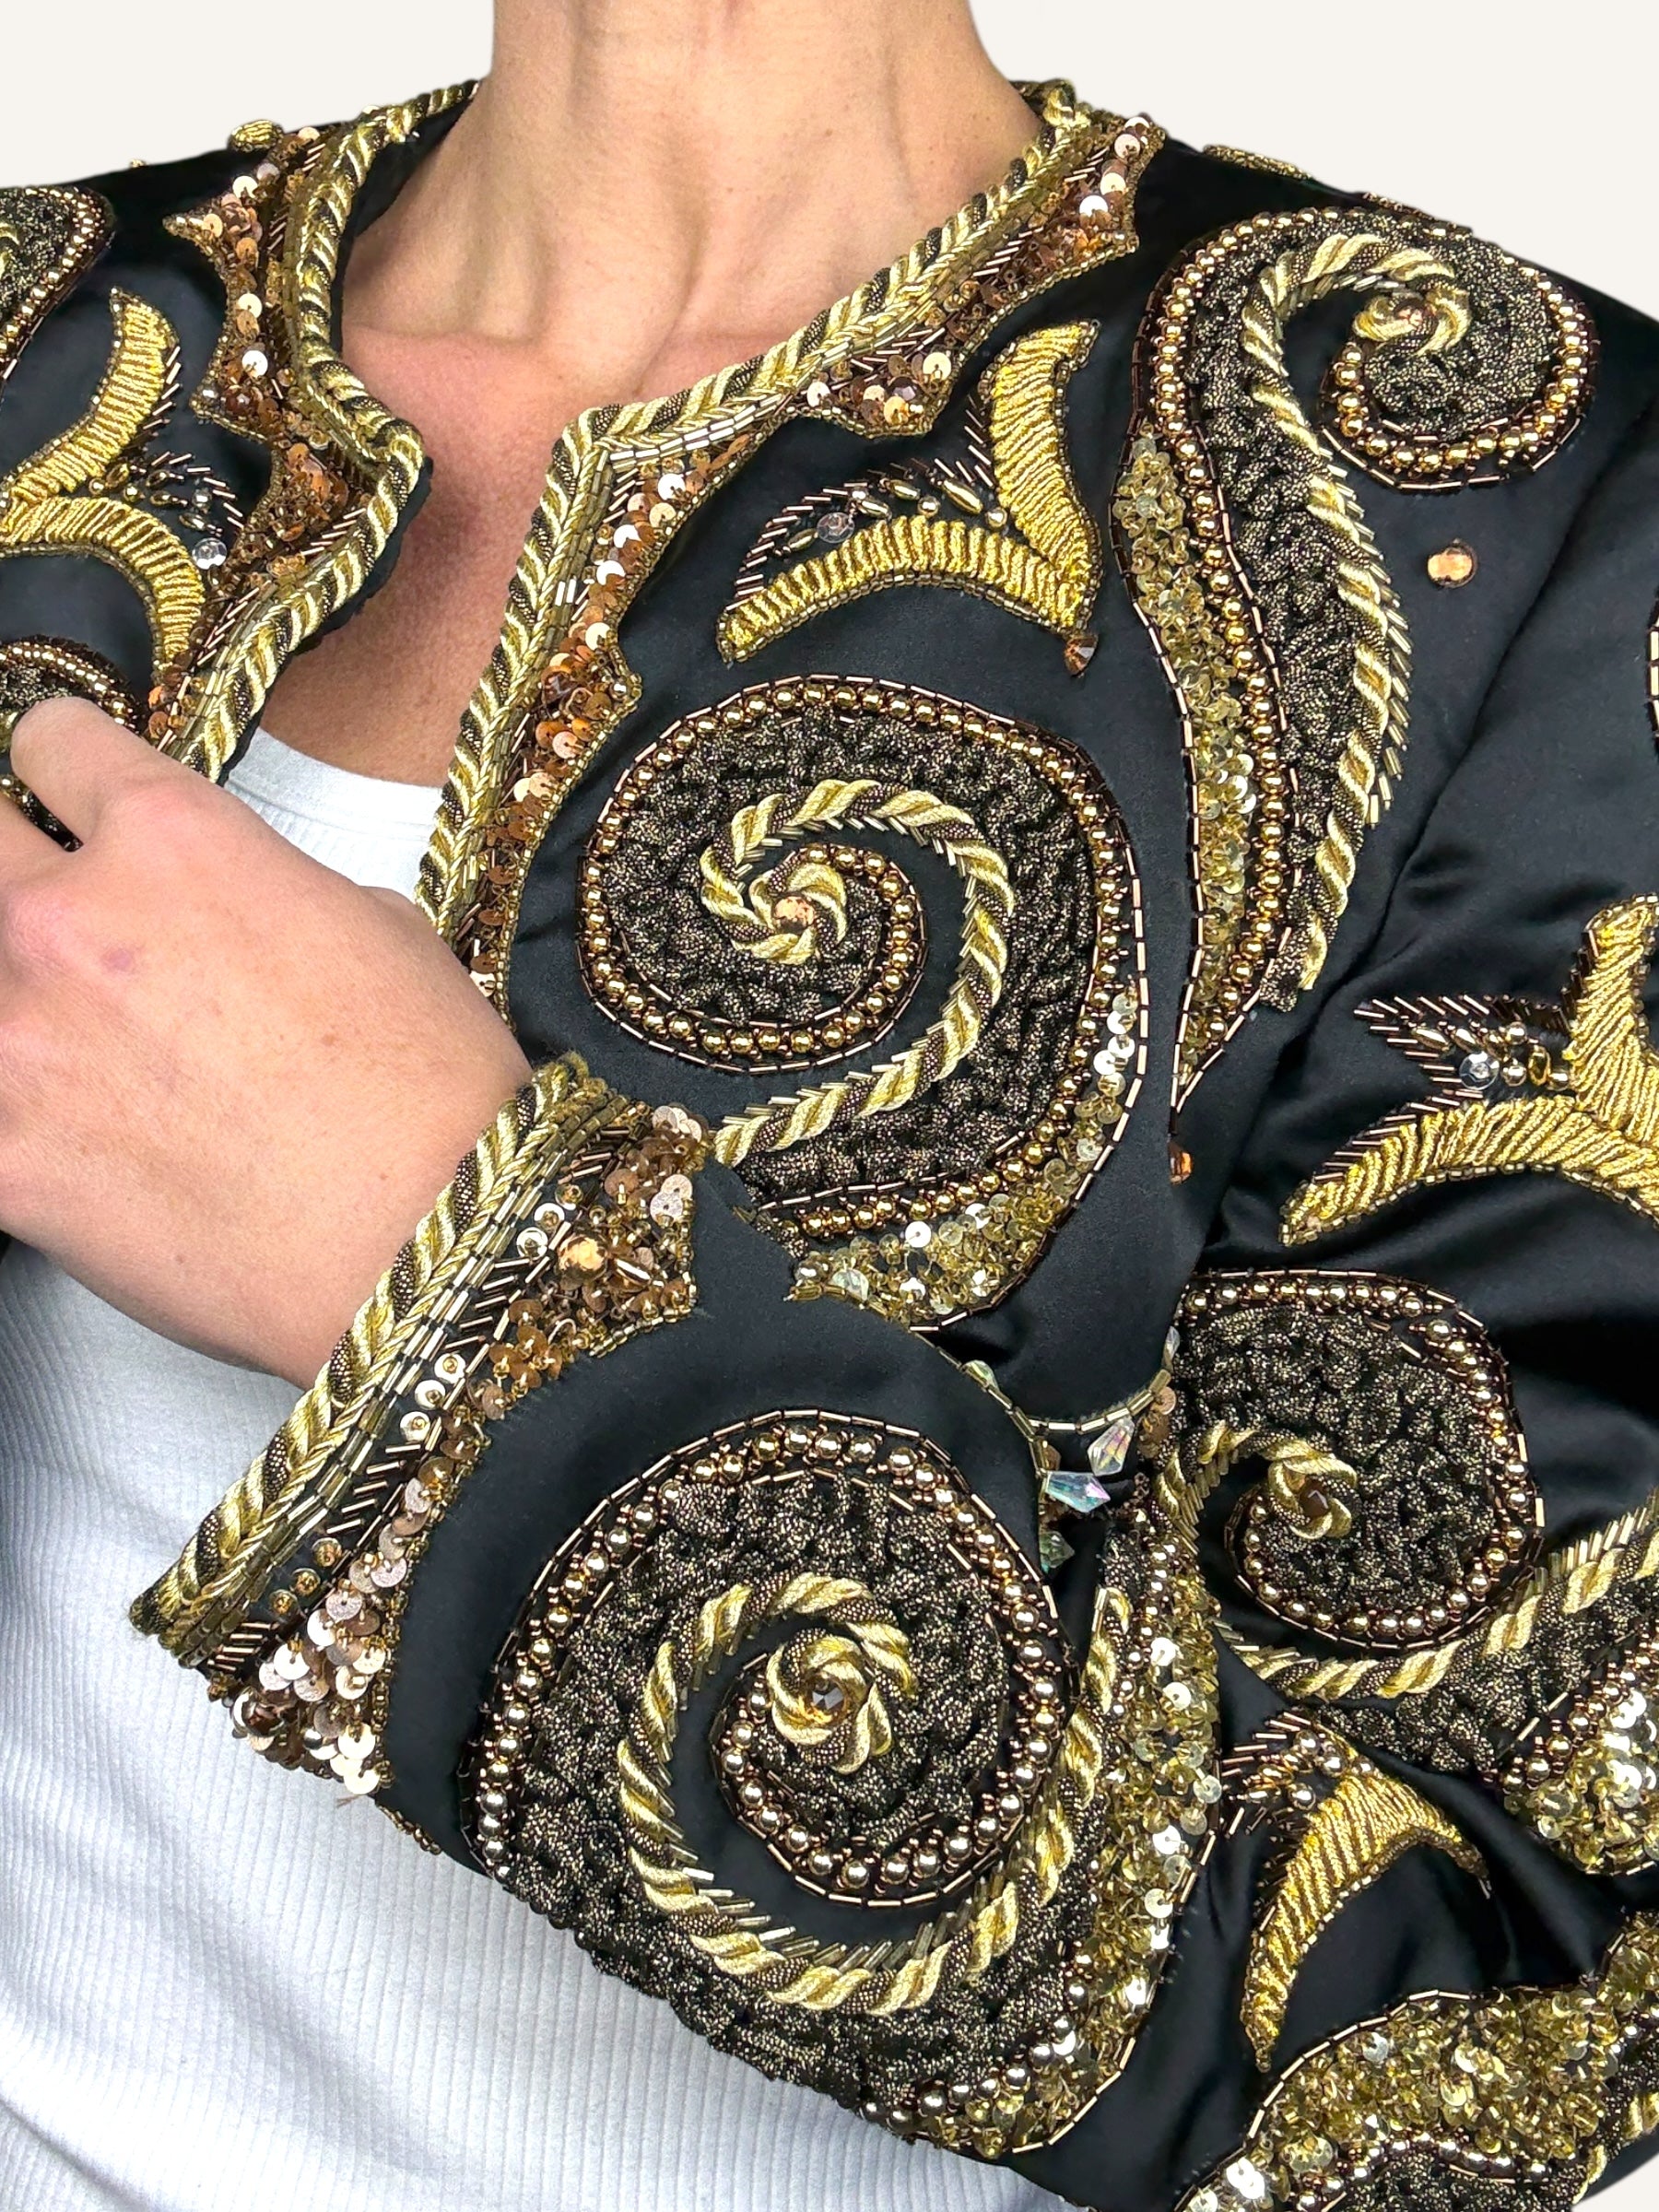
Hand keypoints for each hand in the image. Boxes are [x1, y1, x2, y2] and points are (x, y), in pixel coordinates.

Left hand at [0, 699, 531, 1386]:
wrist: (422, 1245)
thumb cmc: (432, 1097)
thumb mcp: (381, 929)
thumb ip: (274, 891)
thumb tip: (249, 909)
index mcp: (174, 838)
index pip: (51, 743)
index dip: (69, 770)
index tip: (72, 801)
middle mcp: (71, 918)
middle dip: (15, 869)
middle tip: (66, 927)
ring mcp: (15, 1040)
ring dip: (17, 996)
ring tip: (70, 1041)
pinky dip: (9, 1116)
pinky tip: (57, 1132)